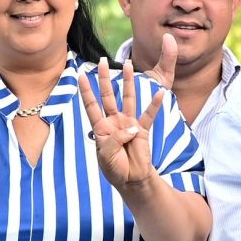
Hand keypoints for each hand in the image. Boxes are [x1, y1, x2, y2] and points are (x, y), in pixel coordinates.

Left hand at [77, 56, 170, 193]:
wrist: (131, 180)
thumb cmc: (115, 169)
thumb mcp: (106, 156)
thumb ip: (115, 140)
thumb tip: (132, 128)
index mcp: (101, 128)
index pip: (91, 105)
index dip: (86, 91)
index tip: (80, 75)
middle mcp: (114, 122)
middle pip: (108, 95)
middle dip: (104, 78)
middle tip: (103, 60)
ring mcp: (128, 124)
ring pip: (128, 98)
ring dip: (128, 82)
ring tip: (129, 64)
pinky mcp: (143, 130)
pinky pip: (149, 115)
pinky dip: (155, 105)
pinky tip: (160, 93)